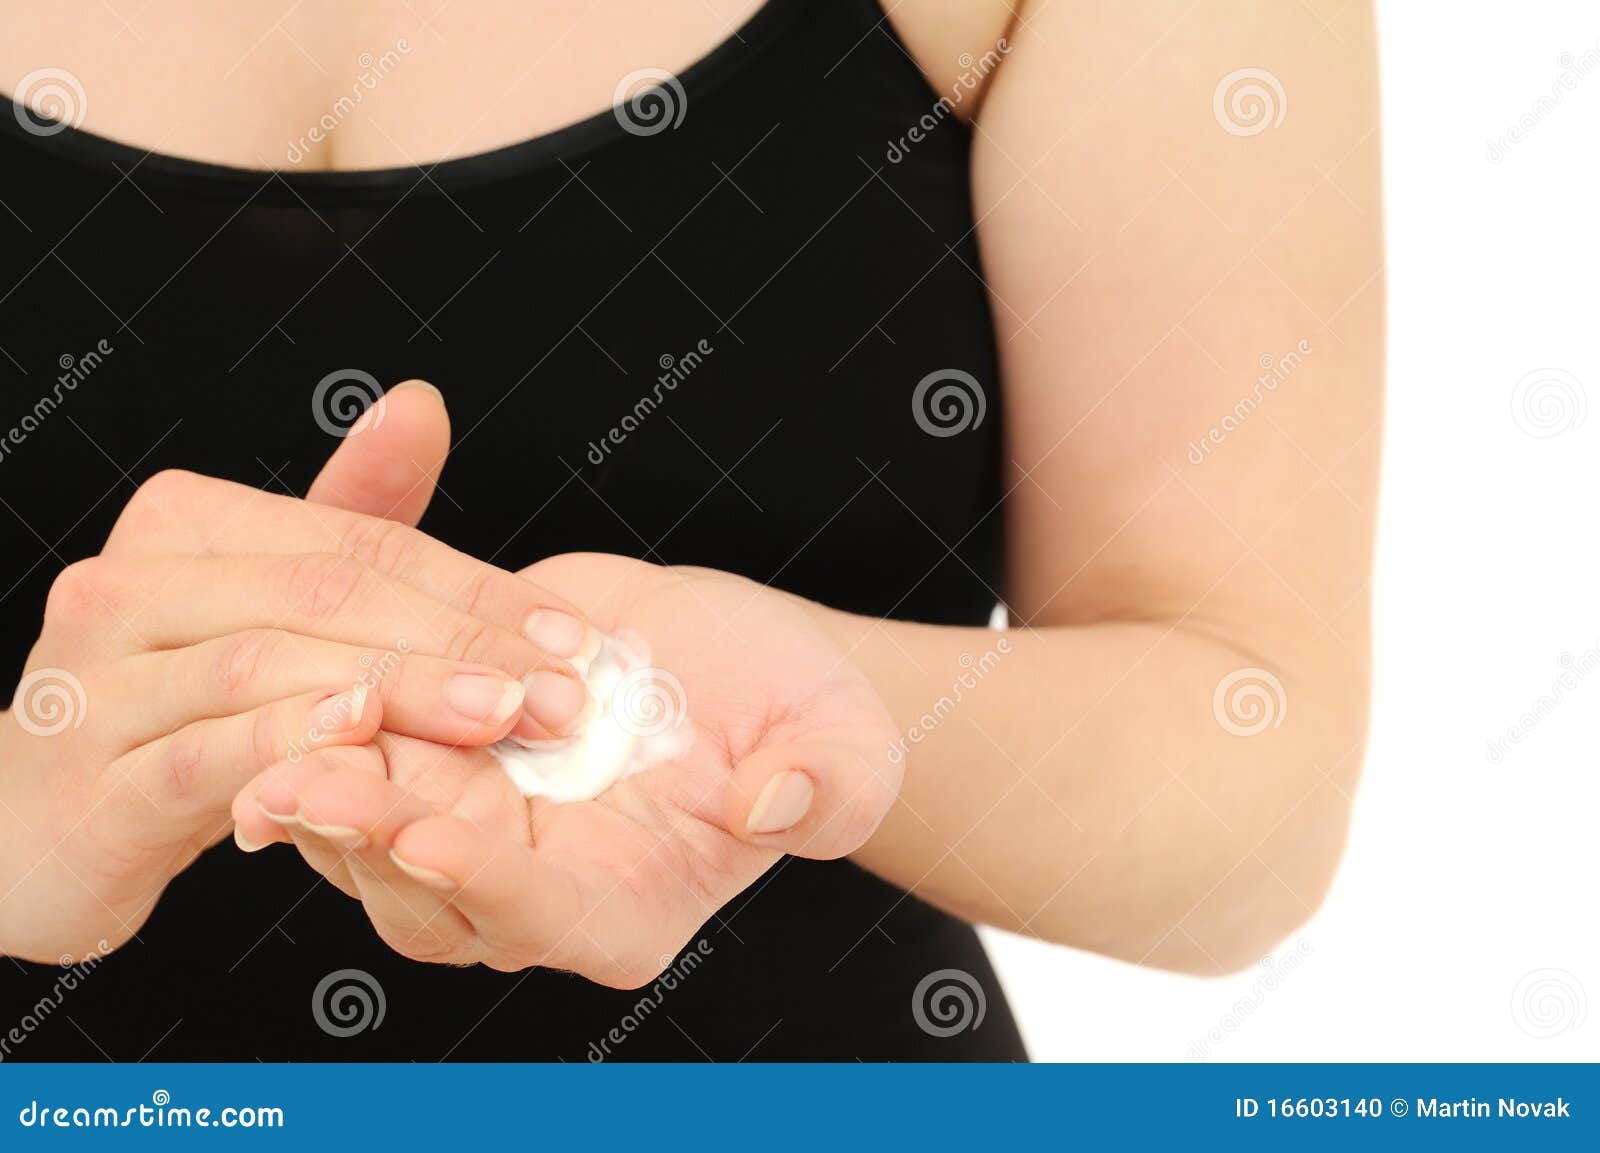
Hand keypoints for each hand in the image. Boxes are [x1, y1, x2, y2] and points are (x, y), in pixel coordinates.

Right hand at [0, 384, 595, 961]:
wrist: (36, 824)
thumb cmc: (176, 702)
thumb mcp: (269, 603)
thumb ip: (350, 514)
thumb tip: (420, 402)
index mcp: (181, 527)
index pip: (357, 542)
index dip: (475, 586)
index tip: (570, 634)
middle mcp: (125, 585)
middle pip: (324, 595)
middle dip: (458, 640)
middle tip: (561, 688)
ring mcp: (93, 683)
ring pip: (269, 666)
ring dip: (401, 691)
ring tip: (501, 715)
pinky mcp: (88, 786)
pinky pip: (204, 753)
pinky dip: (292, 742)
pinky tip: (367, 740)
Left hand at [232, 554, 900, 986]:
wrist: (740, 661)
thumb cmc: (808, 719)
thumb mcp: (843, 749)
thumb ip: (825, 787)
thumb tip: (778, 803)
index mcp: (627, 909)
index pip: (540, 918)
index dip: (482, 881)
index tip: (426, 834)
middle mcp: (532, 889)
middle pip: (422, 886)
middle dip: (363, 828)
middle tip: (305, 772)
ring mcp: (476, 827)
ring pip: (368, 824)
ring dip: (320, 771)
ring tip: (284, 705)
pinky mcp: (437, 759)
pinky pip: (362, 750)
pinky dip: (326, 708)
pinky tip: (295, 654)